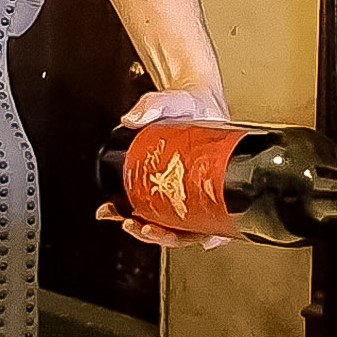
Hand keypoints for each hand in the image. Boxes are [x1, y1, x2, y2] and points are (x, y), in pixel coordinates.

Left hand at [102, 80, 233, 250]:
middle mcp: (201, 191)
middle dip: (163, 235)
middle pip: (189, 229)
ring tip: (122, 220)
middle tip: (140, 226)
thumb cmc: (197, 105)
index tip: (189, 237)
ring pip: (170, 224)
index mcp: (217, 179)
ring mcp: (183, 193)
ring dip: (146, 228)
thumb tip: (133, 118)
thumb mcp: (180, 101)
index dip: (205, 234)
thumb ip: (156, 104)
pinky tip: (117, 211)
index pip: (219, 219)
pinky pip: (154, 208)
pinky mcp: (167, 188)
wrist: (190, 100)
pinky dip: (134, 213)